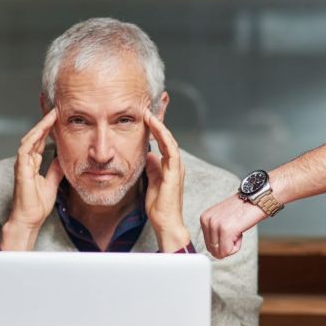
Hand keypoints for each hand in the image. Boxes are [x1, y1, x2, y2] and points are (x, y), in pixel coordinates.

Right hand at [1, 108, 63, 249]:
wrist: (29, 219)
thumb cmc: (37, 205)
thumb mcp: (53, 182)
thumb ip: (56, 169)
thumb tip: (63, 157)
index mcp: (33, 163)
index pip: (40, 140)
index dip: (48, 128)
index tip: (58, 115)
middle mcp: (26, 160)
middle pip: (35, 135)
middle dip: (44, 121)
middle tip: (54, 106)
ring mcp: (22, 164)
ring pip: (30, 138)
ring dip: (41, 125)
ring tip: (52, 113)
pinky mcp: (20, 168)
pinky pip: (25, 148)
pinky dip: (33, 138)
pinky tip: (42, 129)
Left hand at [144, 109, 189, 251]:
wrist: (166, 223)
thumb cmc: (159, 207)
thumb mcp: (152, 182)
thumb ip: (152, 168)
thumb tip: (149, 155)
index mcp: (169, 166)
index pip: (162, 141)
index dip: (156, 126)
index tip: (148, 112)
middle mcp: (175, 163)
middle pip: (167, 135)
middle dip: (160, 118)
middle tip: (154, 102)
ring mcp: (176, 166)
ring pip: (169, 138)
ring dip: (159, 124)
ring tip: (149, 111)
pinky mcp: (175, 171)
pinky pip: (170, 148)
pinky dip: (162, 135)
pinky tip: (154, 124)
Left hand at [200, 193, 266, 258]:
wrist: (256, 200)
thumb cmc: (242, 210)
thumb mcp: (222, 219)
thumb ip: (215, 233)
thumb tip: (215, 252)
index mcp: (204, 218)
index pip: (208, 245)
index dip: (223, 243)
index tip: (231, 230)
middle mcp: (207, 220)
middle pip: (213, 250)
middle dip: (227, 246)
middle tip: (235, 231)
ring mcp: (215, 225)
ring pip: (221, 252)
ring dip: (232, 245)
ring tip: (238, 229)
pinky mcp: (225, 230)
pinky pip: (227, 251)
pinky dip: (237, 246)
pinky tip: (240, 232)